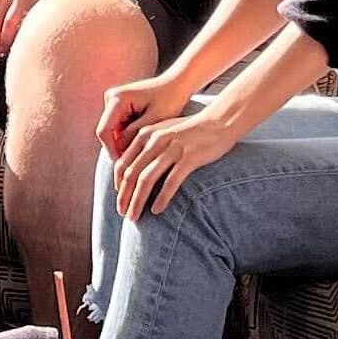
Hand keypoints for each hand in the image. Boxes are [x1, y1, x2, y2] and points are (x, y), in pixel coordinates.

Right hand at [95, 70, 186, 164]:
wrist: (178, 83)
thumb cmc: (170, 99)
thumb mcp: (153, 120)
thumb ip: (134, 135)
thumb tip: (119, 151)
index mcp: (117, 98)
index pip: (104, 131)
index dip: (111, 150)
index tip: (122, 166)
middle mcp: (111, 97)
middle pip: (107, 132)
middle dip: (119, 147)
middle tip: (134, 164)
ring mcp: (114, 101)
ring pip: (113, 131)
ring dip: (125, 142)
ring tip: (142, 151)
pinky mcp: (120, 105)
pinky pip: (119, 127)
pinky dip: (129, 136)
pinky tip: (143, 141)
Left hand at [109, 95, 243, 216]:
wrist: (219, 121)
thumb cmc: (190, 131)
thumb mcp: (163, 131)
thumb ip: (146, 145)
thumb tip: (131, 169)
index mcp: (145, 134)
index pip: (122, 163)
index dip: (118, 184)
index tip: (120, 199)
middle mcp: (155, 140)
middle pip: (131, 173)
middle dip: (124, 196)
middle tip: (122, 214)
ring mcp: (172, 149)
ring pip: (146, 179)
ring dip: (137, 201)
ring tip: (134, 217)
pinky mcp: (189, 158)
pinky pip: (170, 182)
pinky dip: (161, 198)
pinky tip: (157, 210)